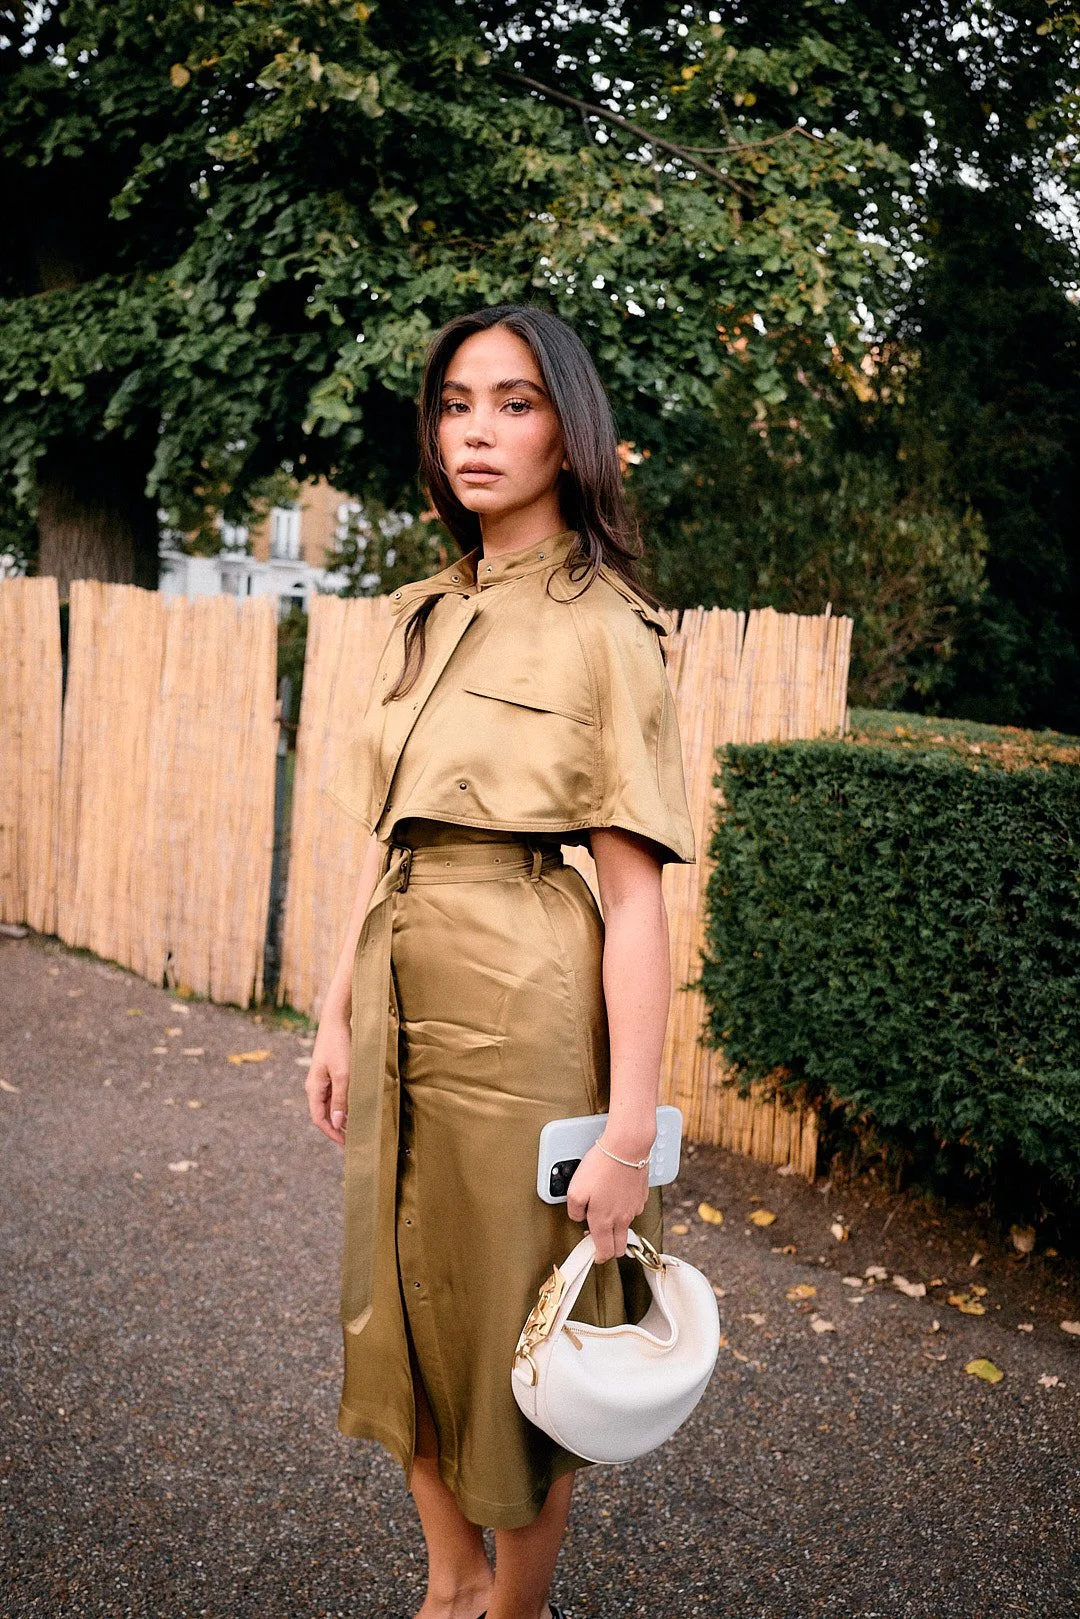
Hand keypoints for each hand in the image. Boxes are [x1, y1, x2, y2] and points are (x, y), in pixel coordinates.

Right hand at [304, 1007, 350, 1145]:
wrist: (337, 1020)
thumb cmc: (339, 1045)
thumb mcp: (343, 1074)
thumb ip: (341, 1098)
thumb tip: (338, 1122)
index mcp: (314, 1088)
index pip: (319, 1119)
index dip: (332, 1133)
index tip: (346, 1143)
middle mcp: (316, 1086)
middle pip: (324, 1114)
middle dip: (337, 1128)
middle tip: (353, 1139)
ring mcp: (323, 1080)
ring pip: (331, 1105)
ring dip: (342, 1116)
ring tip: (357, 1126)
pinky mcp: (331, 1073)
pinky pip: (336, 1094)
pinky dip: (345, 1104)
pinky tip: (356, 1107)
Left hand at [565, 1143, 648, 1262]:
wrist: (626, 1147)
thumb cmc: (601, 1166)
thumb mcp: (574, 1190)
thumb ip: (574, 1210)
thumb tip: (579, 1217)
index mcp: (604, 1221)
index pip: (604, 1252)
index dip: (597, 1257)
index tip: (591, 1253)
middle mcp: (622, 1219)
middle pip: (620, 1248)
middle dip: (610, 1248)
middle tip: (598, 1237)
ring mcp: (634, 1209)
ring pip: (626, 1227)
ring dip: (616, 1225)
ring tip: (604, 1207)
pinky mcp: (641, 1197)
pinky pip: (632, 1209)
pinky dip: (624, 1207)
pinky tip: (615, 1193)